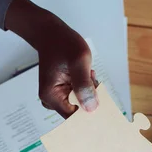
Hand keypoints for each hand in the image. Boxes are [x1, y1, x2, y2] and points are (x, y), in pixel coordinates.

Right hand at [5, 0, 97, 117]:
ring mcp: (57, 97)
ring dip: (89, 90)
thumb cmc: (63, 44)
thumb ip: (84, 85)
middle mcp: (51, 100)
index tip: (100, 103)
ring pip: (81, 103)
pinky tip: (85, 74)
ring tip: (86, 72)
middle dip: (89, 97)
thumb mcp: (79, 61)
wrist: (52, 34)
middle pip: (78, 111)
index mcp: (51, 96)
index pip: (73, 117)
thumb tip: (91, 108)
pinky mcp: (63, 92)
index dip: (88, 113)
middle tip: (90, 77)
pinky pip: (79, 96)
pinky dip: (86, 87)